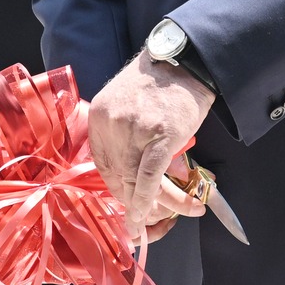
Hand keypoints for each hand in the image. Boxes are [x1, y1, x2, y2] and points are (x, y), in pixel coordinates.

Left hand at [85, 51, 214, 234]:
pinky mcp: (161, 138)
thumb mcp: (123, 103)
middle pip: (117, 176)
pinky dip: (149, 200)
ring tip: (156, 221)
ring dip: (146, 207)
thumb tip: (123, 174)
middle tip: (142, 220)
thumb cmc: (157, 84)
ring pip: (135, 181)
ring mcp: (136, 131)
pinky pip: (151, 178)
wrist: (185, 62)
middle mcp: (112, 123)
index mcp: (99, 115)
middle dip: (131, 202)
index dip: (115, 189)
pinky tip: (148, 216)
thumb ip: (116, 134)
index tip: (125, 204)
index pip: (102, 163)